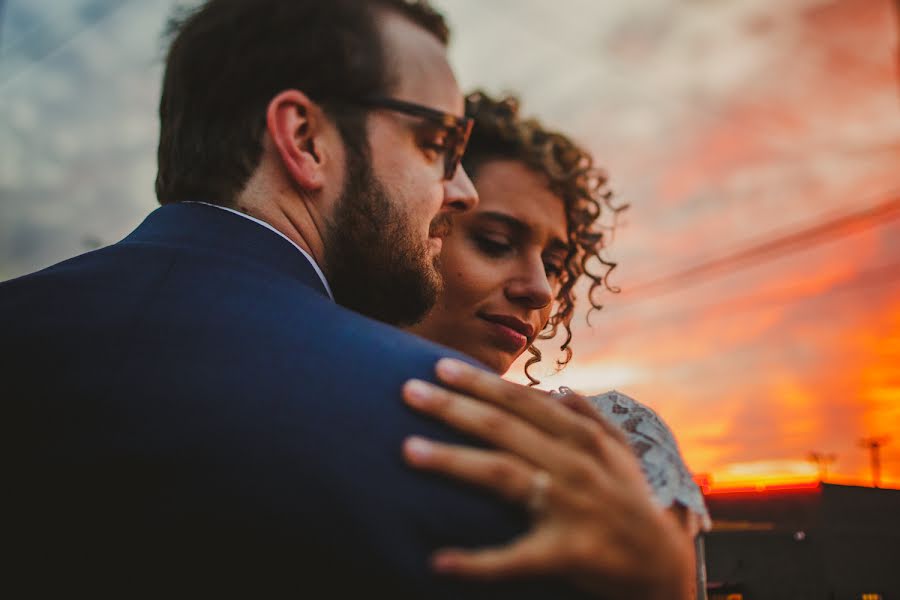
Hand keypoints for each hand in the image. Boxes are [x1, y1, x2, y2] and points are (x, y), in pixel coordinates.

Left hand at [402, 358, 693, 599]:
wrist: (662, 565)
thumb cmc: (632, 500)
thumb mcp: (621, 451)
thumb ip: (590, 416)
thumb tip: (560, 388)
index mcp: (582, 438)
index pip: (522, 402)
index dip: (480, 382)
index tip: (439, 365)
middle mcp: (574, 464)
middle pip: (502, 429)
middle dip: (453, 407)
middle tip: (408, 390)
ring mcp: (568, 507)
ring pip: (501, 475)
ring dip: (452, 461)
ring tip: (408, 450)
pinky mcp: (565, 553)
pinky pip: (515, 559)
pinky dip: (477, 561)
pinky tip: (438, 562)